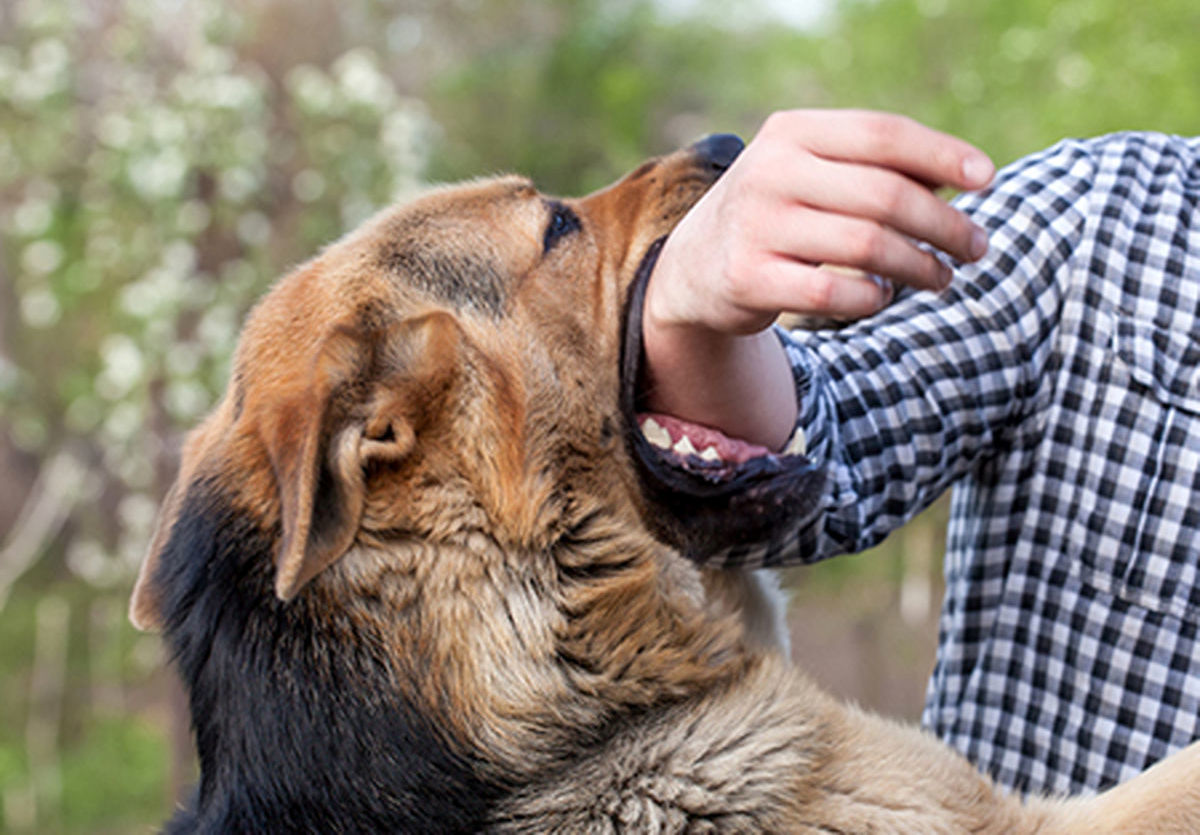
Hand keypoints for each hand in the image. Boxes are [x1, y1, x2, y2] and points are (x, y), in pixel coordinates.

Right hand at [642, 110, 994, 449]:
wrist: (694, 267)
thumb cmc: (779, 214)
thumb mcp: (814, 174)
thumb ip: (876, 168)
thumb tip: (965, 178)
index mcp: (792, 133)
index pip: (883, 134)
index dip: (943, 154)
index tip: (987, 180)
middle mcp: (770, 172)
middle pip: (885, 195)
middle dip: (944, 224)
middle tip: (976, 247)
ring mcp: (757, 226)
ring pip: (868, 247)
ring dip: (920, 267)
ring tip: (942, 278)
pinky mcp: (749, 278)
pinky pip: (836, 293)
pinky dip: (873, 298)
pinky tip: (883, 297)